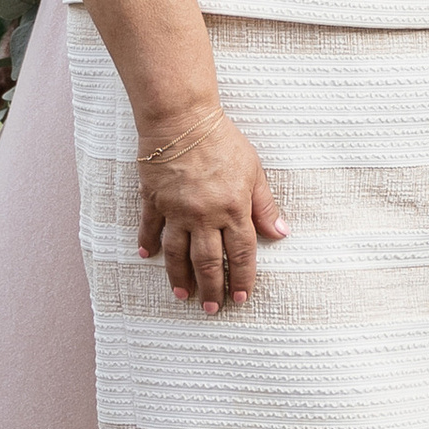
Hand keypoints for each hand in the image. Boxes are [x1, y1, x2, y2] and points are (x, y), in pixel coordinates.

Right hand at [137, 106, 287, 314]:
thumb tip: (281, 232)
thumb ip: (264, 205)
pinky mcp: (154, 200)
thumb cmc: (222, 141)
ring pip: (177, 254)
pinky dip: (148, 243)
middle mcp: (204, 216)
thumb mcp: (254, 170)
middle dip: (211, 288)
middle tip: (211, 309)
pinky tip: (147, 257)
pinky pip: (150, 228)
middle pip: (207, 261)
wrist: (182, 119)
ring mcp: (176, 211)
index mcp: (233, 209)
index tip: (241, 297)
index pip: (241, 253)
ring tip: (183, 295)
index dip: (242, 278)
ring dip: (179, 277)